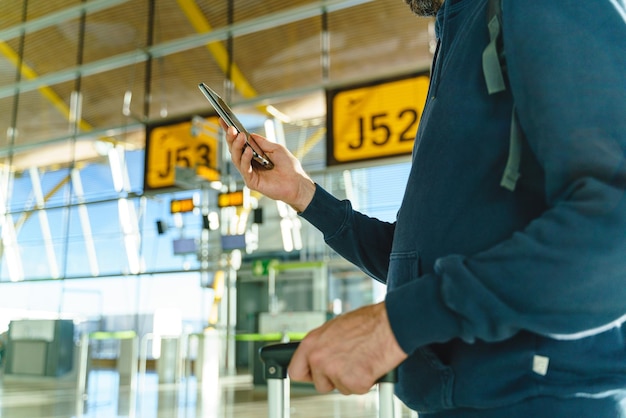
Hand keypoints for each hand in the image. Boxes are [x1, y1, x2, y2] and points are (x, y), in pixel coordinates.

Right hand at [222, 121, 315, 211]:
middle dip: (231, 138)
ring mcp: (249, 173)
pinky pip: (244, 169)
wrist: (297, 182)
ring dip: (237, 146)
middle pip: (235, 150)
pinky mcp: (251, 181)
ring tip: (240, 136)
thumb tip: (251, 135)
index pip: (240, 143)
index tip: (223, 122)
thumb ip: (262, 142)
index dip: (231, 134)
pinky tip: (249, 151)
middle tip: (231, 129)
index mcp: (255, 155)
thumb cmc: (289, 168)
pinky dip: (245, 159)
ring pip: (236, 158)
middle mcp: (250, 164)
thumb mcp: (276, 149)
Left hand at [288, 302, 407, 394]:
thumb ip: (322, 344)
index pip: (295, 371)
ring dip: (351, 379)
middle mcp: (319, 358)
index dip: (308, 374)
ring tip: (362, 358)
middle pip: (320, 384)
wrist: (391, 324)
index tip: (315, 375)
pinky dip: (366, 381)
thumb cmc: (367, 322)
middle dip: (333, 379)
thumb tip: (319, 355)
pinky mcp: (354, 382)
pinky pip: (357, 389)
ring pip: (340, 388)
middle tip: (348, 364)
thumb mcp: (335, 327)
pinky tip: (370, 364)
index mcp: (311, 343)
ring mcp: (335, 371)